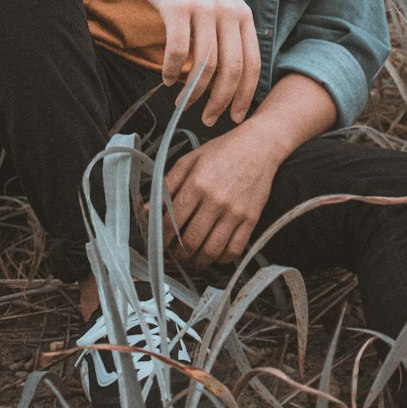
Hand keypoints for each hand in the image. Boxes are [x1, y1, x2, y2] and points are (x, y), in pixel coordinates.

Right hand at [130, 0, 260, 124]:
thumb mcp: (219, 5)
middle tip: (209, 119)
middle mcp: (228, 11)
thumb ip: (227, 35)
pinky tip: (167, 78)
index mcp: (243, 15)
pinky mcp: (177, 6)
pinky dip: (172, 70)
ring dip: (193, 91)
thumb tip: (227, 81)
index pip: (252, 64)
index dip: (245, 95)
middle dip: (221, 101)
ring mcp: (203, 8)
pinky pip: (178, 49)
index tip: (235, 117)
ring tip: (182, 102)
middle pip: (231, 69)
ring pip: (204, 64)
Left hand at [151, 126, 279, 267]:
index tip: (158, 241)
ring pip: (211, 251)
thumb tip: (146, 208)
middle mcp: (215, 201)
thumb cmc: (223, 151)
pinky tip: (213, 255)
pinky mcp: (251, 220)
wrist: (260, 146)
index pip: (172, 221)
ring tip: (190, 258)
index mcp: (197, 184)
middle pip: (190, 241)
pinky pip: (234, 250)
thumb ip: (167, 184)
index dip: (161, 236)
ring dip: (196, 261)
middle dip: (177, 253)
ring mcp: (235, 212)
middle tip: (173, 253)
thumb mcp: (190, 160)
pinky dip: (221, 259)